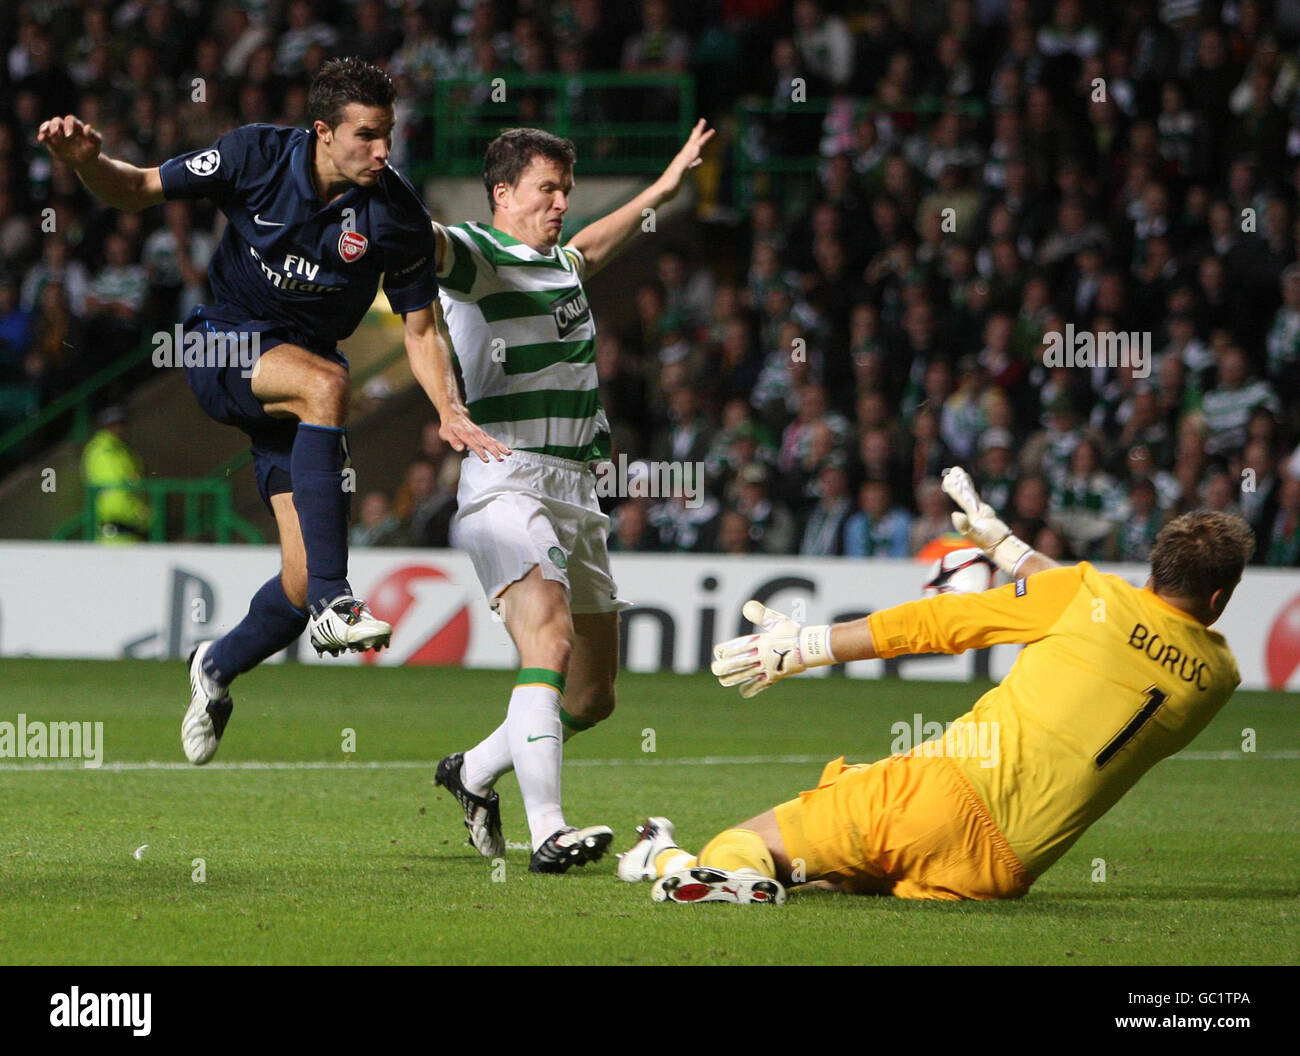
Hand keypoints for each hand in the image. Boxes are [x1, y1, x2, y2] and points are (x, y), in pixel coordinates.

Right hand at [37, 114, 102, 167]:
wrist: (85, 161)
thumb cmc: (91, 150)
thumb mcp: (95, 143)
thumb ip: (94, 135)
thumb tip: (87, 127)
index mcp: (76, 126)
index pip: (70, 120)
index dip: (68, 125)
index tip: (69, 136)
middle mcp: (65, 128)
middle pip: (57, 121)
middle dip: (55, 126)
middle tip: (55, 134)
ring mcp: (57, 134)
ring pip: (49, 125)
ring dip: (46, 128)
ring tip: (44, 132)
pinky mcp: (51, 141)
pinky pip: (45, 136)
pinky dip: (42, 136)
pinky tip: (41, 138)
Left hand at [439, 409, 510, 462]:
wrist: (455, 414)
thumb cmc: (449, 426)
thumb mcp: (446, 433)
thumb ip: (453, 441)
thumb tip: (460, 448)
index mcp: (466, 434)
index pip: (474, 444)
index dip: (481, 452)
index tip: (487, 460)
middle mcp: (475, 433)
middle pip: (486, 443)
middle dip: (494, 451)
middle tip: (501, 459)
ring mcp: (480, 433)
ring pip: (492, 441)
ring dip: (500, 447)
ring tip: (509, 453)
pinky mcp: (483, 434)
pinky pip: (493, 440)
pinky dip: (500, 445)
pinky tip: (507, 450)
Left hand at [654, 119, 715, 200]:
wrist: (661, 192)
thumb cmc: (670, 182)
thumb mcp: (680, 170)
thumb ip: (688, 160)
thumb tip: (696, 149)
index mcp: (683, 157)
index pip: (695, 143)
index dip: (702, 135)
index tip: (710, 127)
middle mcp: (683, 158)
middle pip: (692, 142)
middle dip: (699, 132)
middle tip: (703, 120)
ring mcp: (683, 165)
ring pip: (692, 150)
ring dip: (698, 143)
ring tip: (700, 137)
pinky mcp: (683, 172)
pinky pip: (692, 163)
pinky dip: (696, 160)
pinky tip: (700, 160)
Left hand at [711, 600, 833, 698]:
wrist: (810, 648)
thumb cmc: (792, 633)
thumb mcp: (777, 621)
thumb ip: (761, 614)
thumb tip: (746, 606)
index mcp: (760, 641)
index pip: (738, 647)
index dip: (726, 650)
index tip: (718, 651)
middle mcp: (762, 656)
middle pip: (739, 663)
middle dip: (725, 667)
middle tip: (715, 669)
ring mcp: (768, 667)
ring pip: (746, 675)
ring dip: (733, 678)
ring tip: (723, 680)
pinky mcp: (774, 676)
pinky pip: (760, 685)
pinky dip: (751, 689)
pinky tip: (743, 692)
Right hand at [940, 466, 1031, 574]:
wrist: (1003, 547)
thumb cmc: (990, 543)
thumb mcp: (976, 536)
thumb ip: (965, 526)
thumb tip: (954, 513)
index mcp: (976, 514)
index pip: (963, 498)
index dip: (955, 489)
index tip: (948, 478)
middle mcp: (980, 510)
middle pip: (968, 493)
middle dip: (961, 482)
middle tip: (954, 470)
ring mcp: (983, 512)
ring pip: (972, 496)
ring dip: (965, 485)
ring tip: (959, 474)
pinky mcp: (984, 516)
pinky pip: (975, 502)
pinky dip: (970, 493)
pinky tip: (968, 493)